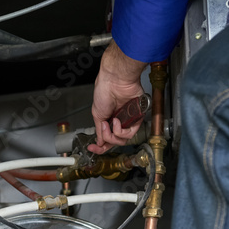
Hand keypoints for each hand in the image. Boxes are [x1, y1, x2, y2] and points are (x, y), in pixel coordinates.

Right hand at [90, 40, 147, 154]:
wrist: (115, 81)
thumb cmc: (104, 92)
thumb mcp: (97, 114)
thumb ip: (100, 131)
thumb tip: (100, 142)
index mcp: (108, 119)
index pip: (106, 138)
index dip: (100, 145)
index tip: (92, 147)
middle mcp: (118, 121)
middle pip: (115, 141)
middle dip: (107, 141)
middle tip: (104, 132)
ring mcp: (127, 120)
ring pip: (123, 139)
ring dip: (113, 134)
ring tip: (110, 123)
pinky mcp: (137, 118)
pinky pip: (131, 133)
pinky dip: (121, 130)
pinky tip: (117, 121)